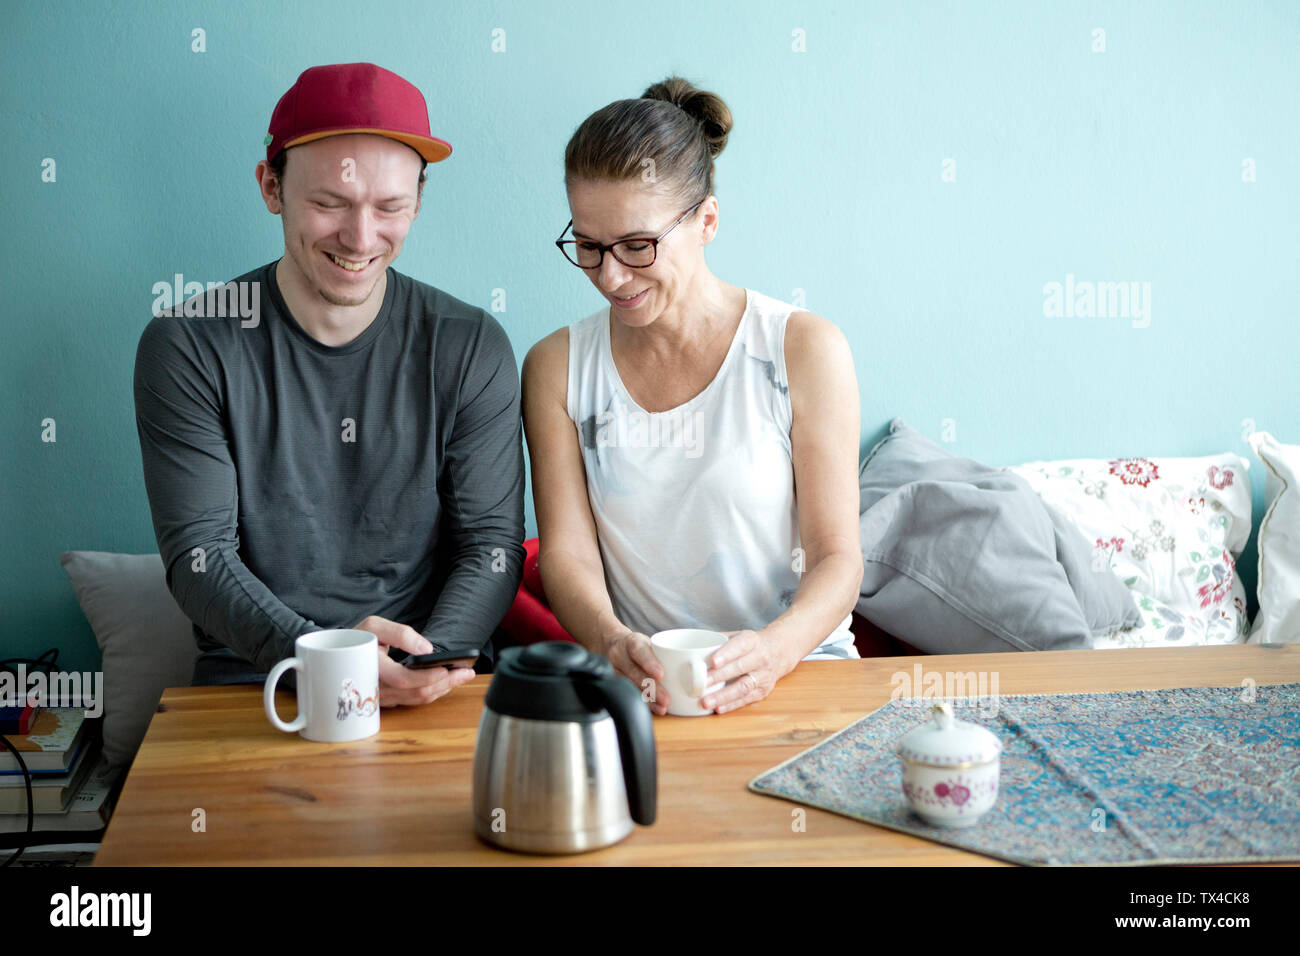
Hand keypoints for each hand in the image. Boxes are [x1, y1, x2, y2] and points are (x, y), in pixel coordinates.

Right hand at [354, 614, 477, 707]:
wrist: (336, 656)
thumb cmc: (357, 638)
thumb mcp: (374, 626)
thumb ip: (400, 634)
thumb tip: (426, 649)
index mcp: (373, 669)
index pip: (405, 680)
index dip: (428, 676)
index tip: (447, 667)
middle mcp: (378, 689)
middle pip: (417, 693)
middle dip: (446, 683)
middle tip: (467, 672)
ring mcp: (383, 698)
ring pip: (418, 699)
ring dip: (443, 689)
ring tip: (463, 676)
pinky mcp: (388, 700)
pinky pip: (413, 700)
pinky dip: (433, 692)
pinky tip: (446, 682)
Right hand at [601, 629, 667, 715]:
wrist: (613, 645)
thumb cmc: (639, 647)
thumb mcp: (649, 642)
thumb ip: (666, 653)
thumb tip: (695, 669)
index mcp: (631, 642)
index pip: (638, 650)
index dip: (649, 662)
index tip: (661, 674)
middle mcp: (619, 656)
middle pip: (634, 673)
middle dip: (651, 688)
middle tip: (666, 699)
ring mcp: (613, 671)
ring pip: (629, 687)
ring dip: (647, 699)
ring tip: (662, 707)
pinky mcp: (613, 684)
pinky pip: (627, 696)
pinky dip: (642, 704)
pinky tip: (654, 709)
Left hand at [700, 629, 792, 714]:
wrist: (779, 651)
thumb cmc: (750, 644)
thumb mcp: (738, 635)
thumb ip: (717, 640)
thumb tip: (690, 649)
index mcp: (752, 641)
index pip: (740, 646)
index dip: (726, 654)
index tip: (713, 661)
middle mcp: (761, 657)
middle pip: (740, 668)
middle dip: (720, 677)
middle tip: (702, 683)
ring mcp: (763, 675)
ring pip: (744, 687)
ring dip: (724, 696)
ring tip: (706, 702)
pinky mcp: (764, 690)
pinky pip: (747, 699)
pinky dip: (732, 705)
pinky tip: (718, 709)